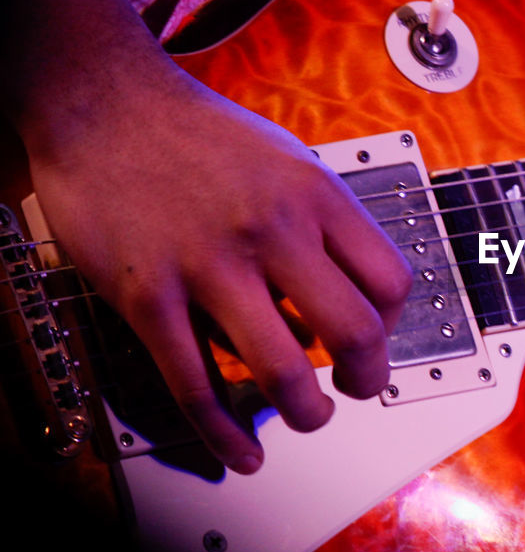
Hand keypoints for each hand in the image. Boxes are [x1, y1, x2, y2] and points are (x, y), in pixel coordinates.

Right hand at [22, 58, 412, 473]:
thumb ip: (322, 227)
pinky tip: (239, 451)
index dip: (395, 325)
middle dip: (367, 379)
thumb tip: (338, 304)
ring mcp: (207, 263)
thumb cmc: (201, 135)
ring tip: (305, 416)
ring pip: (281, 370)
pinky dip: (222, 432)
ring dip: (305, 413)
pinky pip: (194, 383)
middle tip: (357, 389)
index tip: (377, 339)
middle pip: (354, 331)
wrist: (102, 100)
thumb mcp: (288, 161)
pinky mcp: (146, 293)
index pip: (392, 281)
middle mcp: (272, 229)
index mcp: (317, 195)